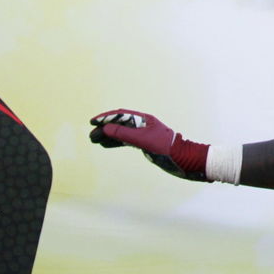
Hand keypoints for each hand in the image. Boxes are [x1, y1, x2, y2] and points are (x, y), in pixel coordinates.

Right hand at [89, 109, 210, 179]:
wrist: (182, 158)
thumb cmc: (166, 148)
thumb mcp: (144, 140)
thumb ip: (125, 134)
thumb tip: (106, 128)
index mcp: (144, 119)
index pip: (121, 115)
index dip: (106, 118)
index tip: (93, 122)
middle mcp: (143, 125)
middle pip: (120, 123)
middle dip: (105, 128)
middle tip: (91, 135)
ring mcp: (143, 134)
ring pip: (122, 133)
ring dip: (108, 136)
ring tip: (94, 140)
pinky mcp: (144, 144)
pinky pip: (126, 141)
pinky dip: (116, 143)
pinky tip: (106, 146)